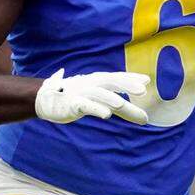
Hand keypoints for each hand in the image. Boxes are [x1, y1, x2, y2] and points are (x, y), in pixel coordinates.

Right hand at [35, 68, 149, 124]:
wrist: (47, 101)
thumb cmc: (80, 99)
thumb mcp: (103, 101)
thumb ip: (124, 108)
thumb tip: (146, 117)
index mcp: (100, 81)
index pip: (118, 78)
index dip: (131, 78)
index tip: (147, 80)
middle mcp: (92, 84)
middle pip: (111, 82)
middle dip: (126, 85)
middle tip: (142, 91)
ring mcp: (82, 93)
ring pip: (98, 94)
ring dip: (111, 98)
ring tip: (123, 103)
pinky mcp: (72, 104)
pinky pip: (85, 106)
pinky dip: (96, 108)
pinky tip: (106, 114)